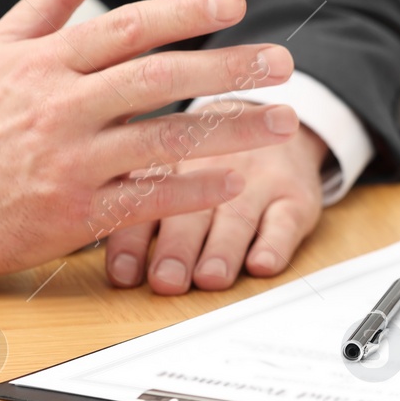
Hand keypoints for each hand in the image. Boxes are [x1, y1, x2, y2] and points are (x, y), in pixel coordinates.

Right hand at [0, 0, 300, 275]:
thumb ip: (52, 0)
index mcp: (47, 62)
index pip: (128, 26)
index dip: (184, 11)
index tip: (236, 0)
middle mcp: (61, 105)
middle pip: (159, 77)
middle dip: (227, 66)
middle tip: (282, 62)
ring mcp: (69, 160)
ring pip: (163, 137)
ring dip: (231, 130)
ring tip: (283, 122)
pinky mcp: (73, 212)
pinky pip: (147, 197)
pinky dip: (193, 188)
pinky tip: (236, 181)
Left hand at [102, 125, 327, 293]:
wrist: (272, 120)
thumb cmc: (204, 161)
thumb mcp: (168, 171)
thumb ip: (136, 212)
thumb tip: (104, 267)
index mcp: (169, 164)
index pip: (146, 204)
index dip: (133, 242)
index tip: (124, 275)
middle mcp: (210, 169)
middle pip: (191, 211)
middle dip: (178, 248)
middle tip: (167, 280)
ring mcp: (256, 182)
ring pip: (238, 218)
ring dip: (223, 250)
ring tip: (212, 277)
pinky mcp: (295, 196)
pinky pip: (286, 221)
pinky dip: (275, 245)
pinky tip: (262, 264)